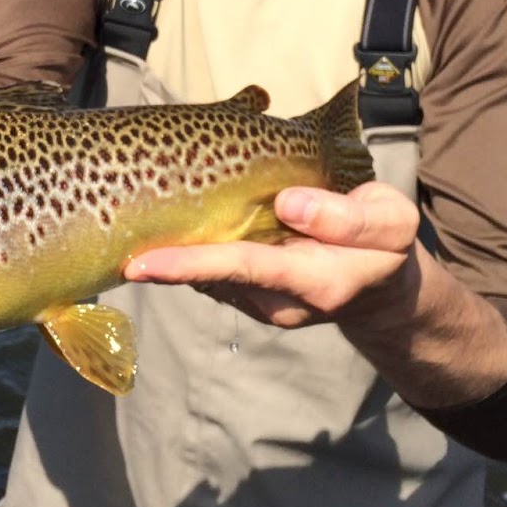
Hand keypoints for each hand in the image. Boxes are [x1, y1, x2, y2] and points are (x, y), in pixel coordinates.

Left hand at [123, 181, 420, 329]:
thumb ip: (347, 218)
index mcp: (315, 281)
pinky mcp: (248, 293)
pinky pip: (211, 270)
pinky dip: (188, 251)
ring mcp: (259, 302)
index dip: (192, 264)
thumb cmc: (386, 246)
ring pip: (206, 276)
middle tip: (114, 249)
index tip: (144, 264)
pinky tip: (167, 228)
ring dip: (171, 256)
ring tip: (132, 227)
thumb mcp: (392, 224)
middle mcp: (278, 301)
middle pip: (210, 277)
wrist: (384, 287)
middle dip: (162, 264)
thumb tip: (289, 204)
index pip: (243, 268)